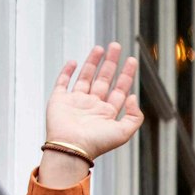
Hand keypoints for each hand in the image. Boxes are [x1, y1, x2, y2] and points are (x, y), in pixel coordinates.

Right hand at [42, 43, 145, 181]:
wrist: (72, 148)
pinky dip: (67, 72)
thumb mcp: (124, 132)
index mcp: (107, 112)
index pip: (120, 89)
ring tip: (100, 48)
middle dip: (111, 62)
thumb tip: (134, 97)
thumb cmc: (97, 144)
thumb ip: (135, 116)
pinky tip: (73, 62)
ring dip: (92, 62)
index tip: (131, 60)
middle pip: (104, 78)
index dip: (126, 74)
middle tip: (116, 46)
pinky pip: (63, 82)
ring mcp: (76, 101)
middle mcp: (92, 105)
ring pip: (86, 76)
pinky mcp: (60, 100)